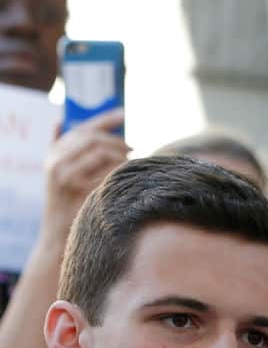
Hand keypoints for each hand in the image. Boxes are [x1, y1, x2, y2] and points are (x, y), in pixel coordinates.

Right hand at [40, 109, 128, 245]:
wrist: (56, 234)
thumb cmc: (65, 201)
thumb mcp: (57, 171)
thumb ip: (60, 148)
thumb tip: (59, 120)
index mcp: (54, 153)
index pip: (83, 128)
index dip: (105, 119)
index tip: (124, 113)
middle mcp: (56, 161)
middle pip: (94, 138)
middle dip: (117, 141)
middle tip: (133, 148)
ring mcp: (65, 176)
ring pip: (101, 152)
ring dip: (120, 155)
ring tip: (129, 163)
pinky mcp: (77, 190)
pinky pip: (105, 172)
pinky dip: (119, 171)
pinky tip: (126, 176)